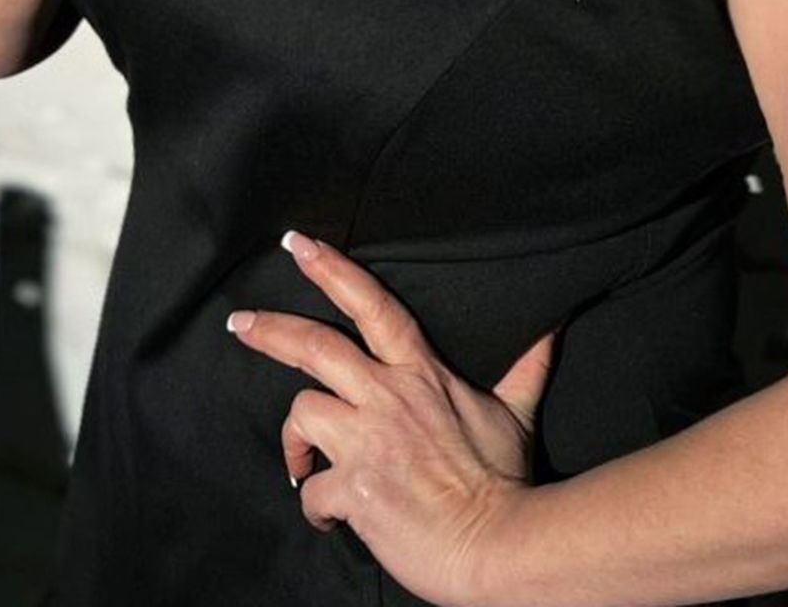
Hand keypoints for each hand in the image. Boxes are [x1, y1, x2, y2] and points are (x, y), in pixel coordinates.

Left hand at [228, 233, 555, 606]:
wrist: (499, 543)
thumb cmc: (504, 479)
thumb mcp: (515, 413)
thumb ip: (525, 366)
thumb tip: (551, 326)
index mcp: (421, 374)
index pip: (372, 306)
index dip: (332, 270)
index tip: (299, 244)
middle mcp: (387, 398)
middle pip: (315, 347)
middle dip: (269, 330)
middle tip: (237, 322)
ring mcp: (367, 443)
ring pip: (302, 414)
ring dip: (294, 440)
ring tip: (301, 461)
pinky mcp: (354, 491)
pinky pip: (311, 491)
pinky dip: (314, 505)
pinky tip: (329, 516)